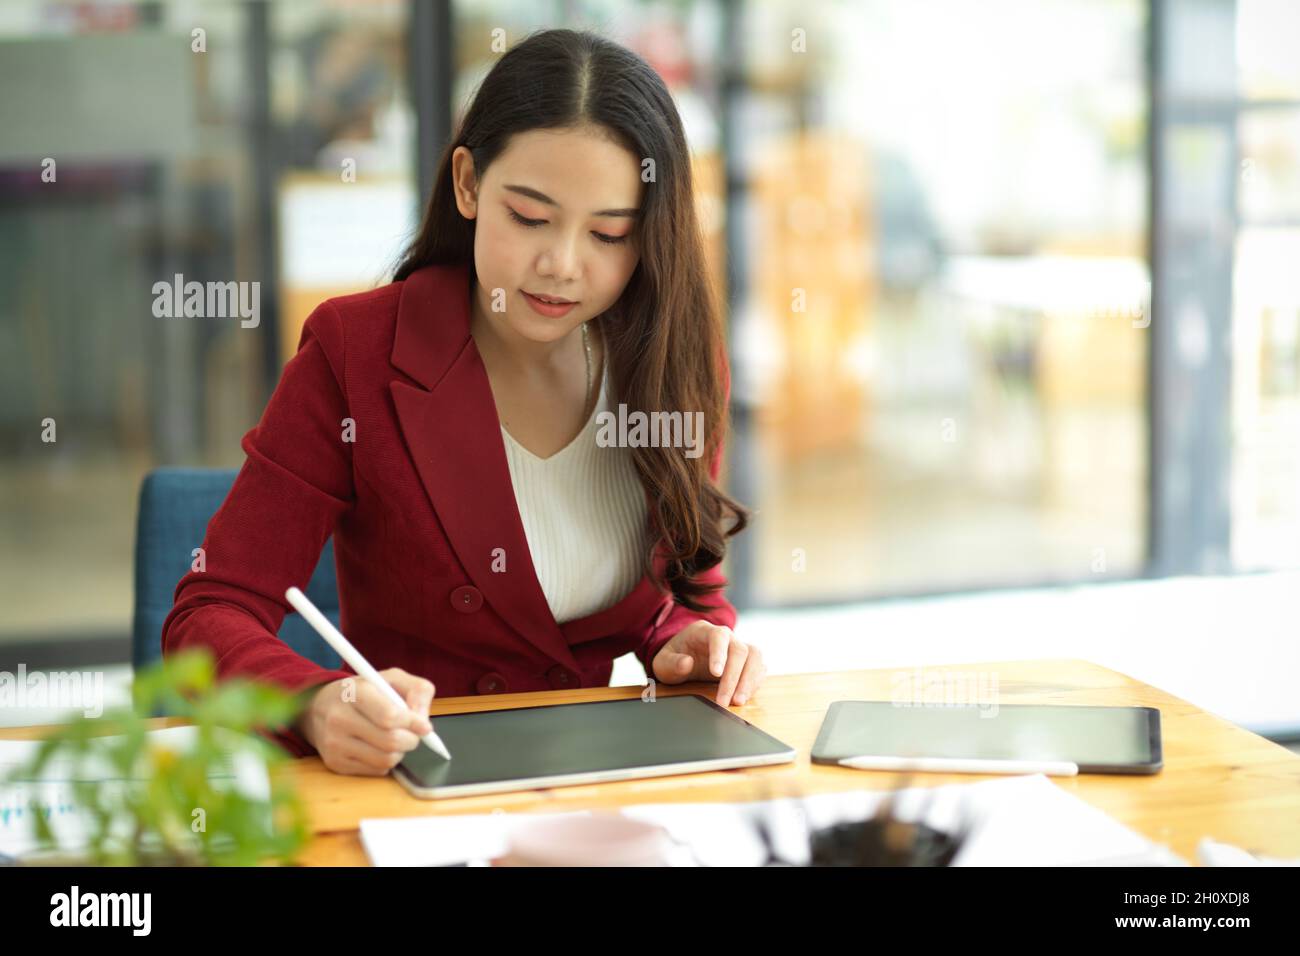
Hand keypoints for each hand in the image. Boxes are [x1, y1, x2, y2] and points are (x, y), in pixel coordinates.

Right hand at [298, 667, 435, 775]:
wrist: (320, 707)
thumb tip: (423, 721)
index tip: (424, 726)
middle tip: (413, 733)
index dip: (413, 723)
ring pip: (386, 759)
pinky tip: (379, 747)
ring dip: (400, 752)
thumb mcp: (391, 678)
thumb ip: (417, 690)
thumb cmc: (364, 692)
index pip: (389, 717)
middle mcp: (339, 718)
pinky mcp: (335, 763)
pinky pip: (376, 770)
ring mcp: (334, 743)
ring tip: (395, 738)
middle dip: (411, 739)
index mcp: (355, 692)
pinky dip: (386, 761)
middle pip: (391, 741)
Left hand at [650, 619, 765, 706]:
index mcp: (704, 631)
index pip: (718, 636)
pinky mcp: (746, 662)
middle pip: (740, 650)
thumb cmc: (674, 658)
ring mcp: (738, 647)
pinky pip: (758, 668)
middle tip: (724, 701)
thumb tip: (686, 663)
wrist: (685, 659)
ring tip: (738, 701)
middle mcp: (726, 637)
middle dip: (733, 677)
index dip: (720, 654)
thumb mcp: (663, 662)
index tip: (715, 674)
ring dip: (749, 680)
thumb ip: (672, 663)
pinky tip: (744, 696)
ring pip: (754, 657)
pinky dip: (754, 683)